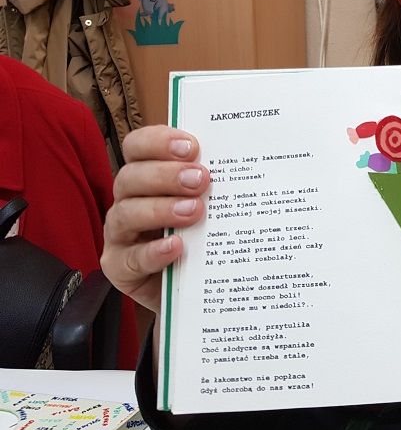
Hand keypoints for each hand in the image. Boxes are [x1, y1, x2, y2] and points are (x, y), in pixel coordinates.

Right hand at [101, 125, 209, 313]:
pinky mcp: (120, 268)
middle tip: (201, 179)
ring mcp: (120, 234)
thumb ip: (220, 181)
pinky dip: (153, 251)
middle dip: (166, 175)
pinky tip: (177, 247)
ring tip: (194, 211)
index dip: (159, 142)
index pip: (137, 147)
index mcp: (147, 175)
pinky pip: (130, 258)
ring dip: (161, 209)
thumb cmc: (206, 235)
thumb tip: (251, 156)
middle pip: (130, 177)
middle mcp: (129, 200)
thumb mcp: (214, 204)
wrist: (199, 287)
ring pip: (126, 214)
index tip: (192, 147)